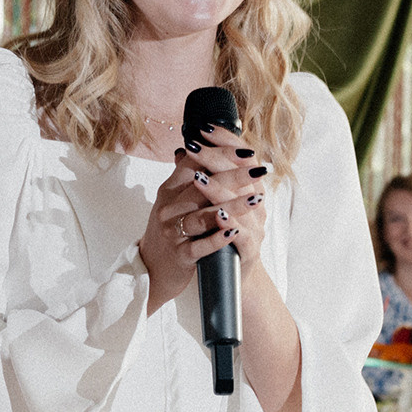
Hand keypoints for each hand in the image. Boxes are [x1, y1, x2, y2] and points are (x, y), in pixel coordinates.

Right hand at [138, 121, 271, 309]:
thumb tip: (205, 143)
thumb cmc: (171, 228)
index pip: (193, 163)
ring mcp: (172, 232)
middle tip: (258, 171)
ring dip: (230, 207)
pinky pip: (199, 246)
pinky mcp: (179, 256)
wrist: (153, 268)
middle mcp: (168, 208)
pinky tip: (233, 231)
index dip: (219, 154)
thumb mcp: (176, 199)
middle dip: (232, 177)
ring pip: (202, 216)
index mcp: (169, 190)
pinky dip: (216, 239)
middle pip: (200, 186)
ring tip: (255, 199)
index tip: (246, 151)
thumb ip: (189, 174)